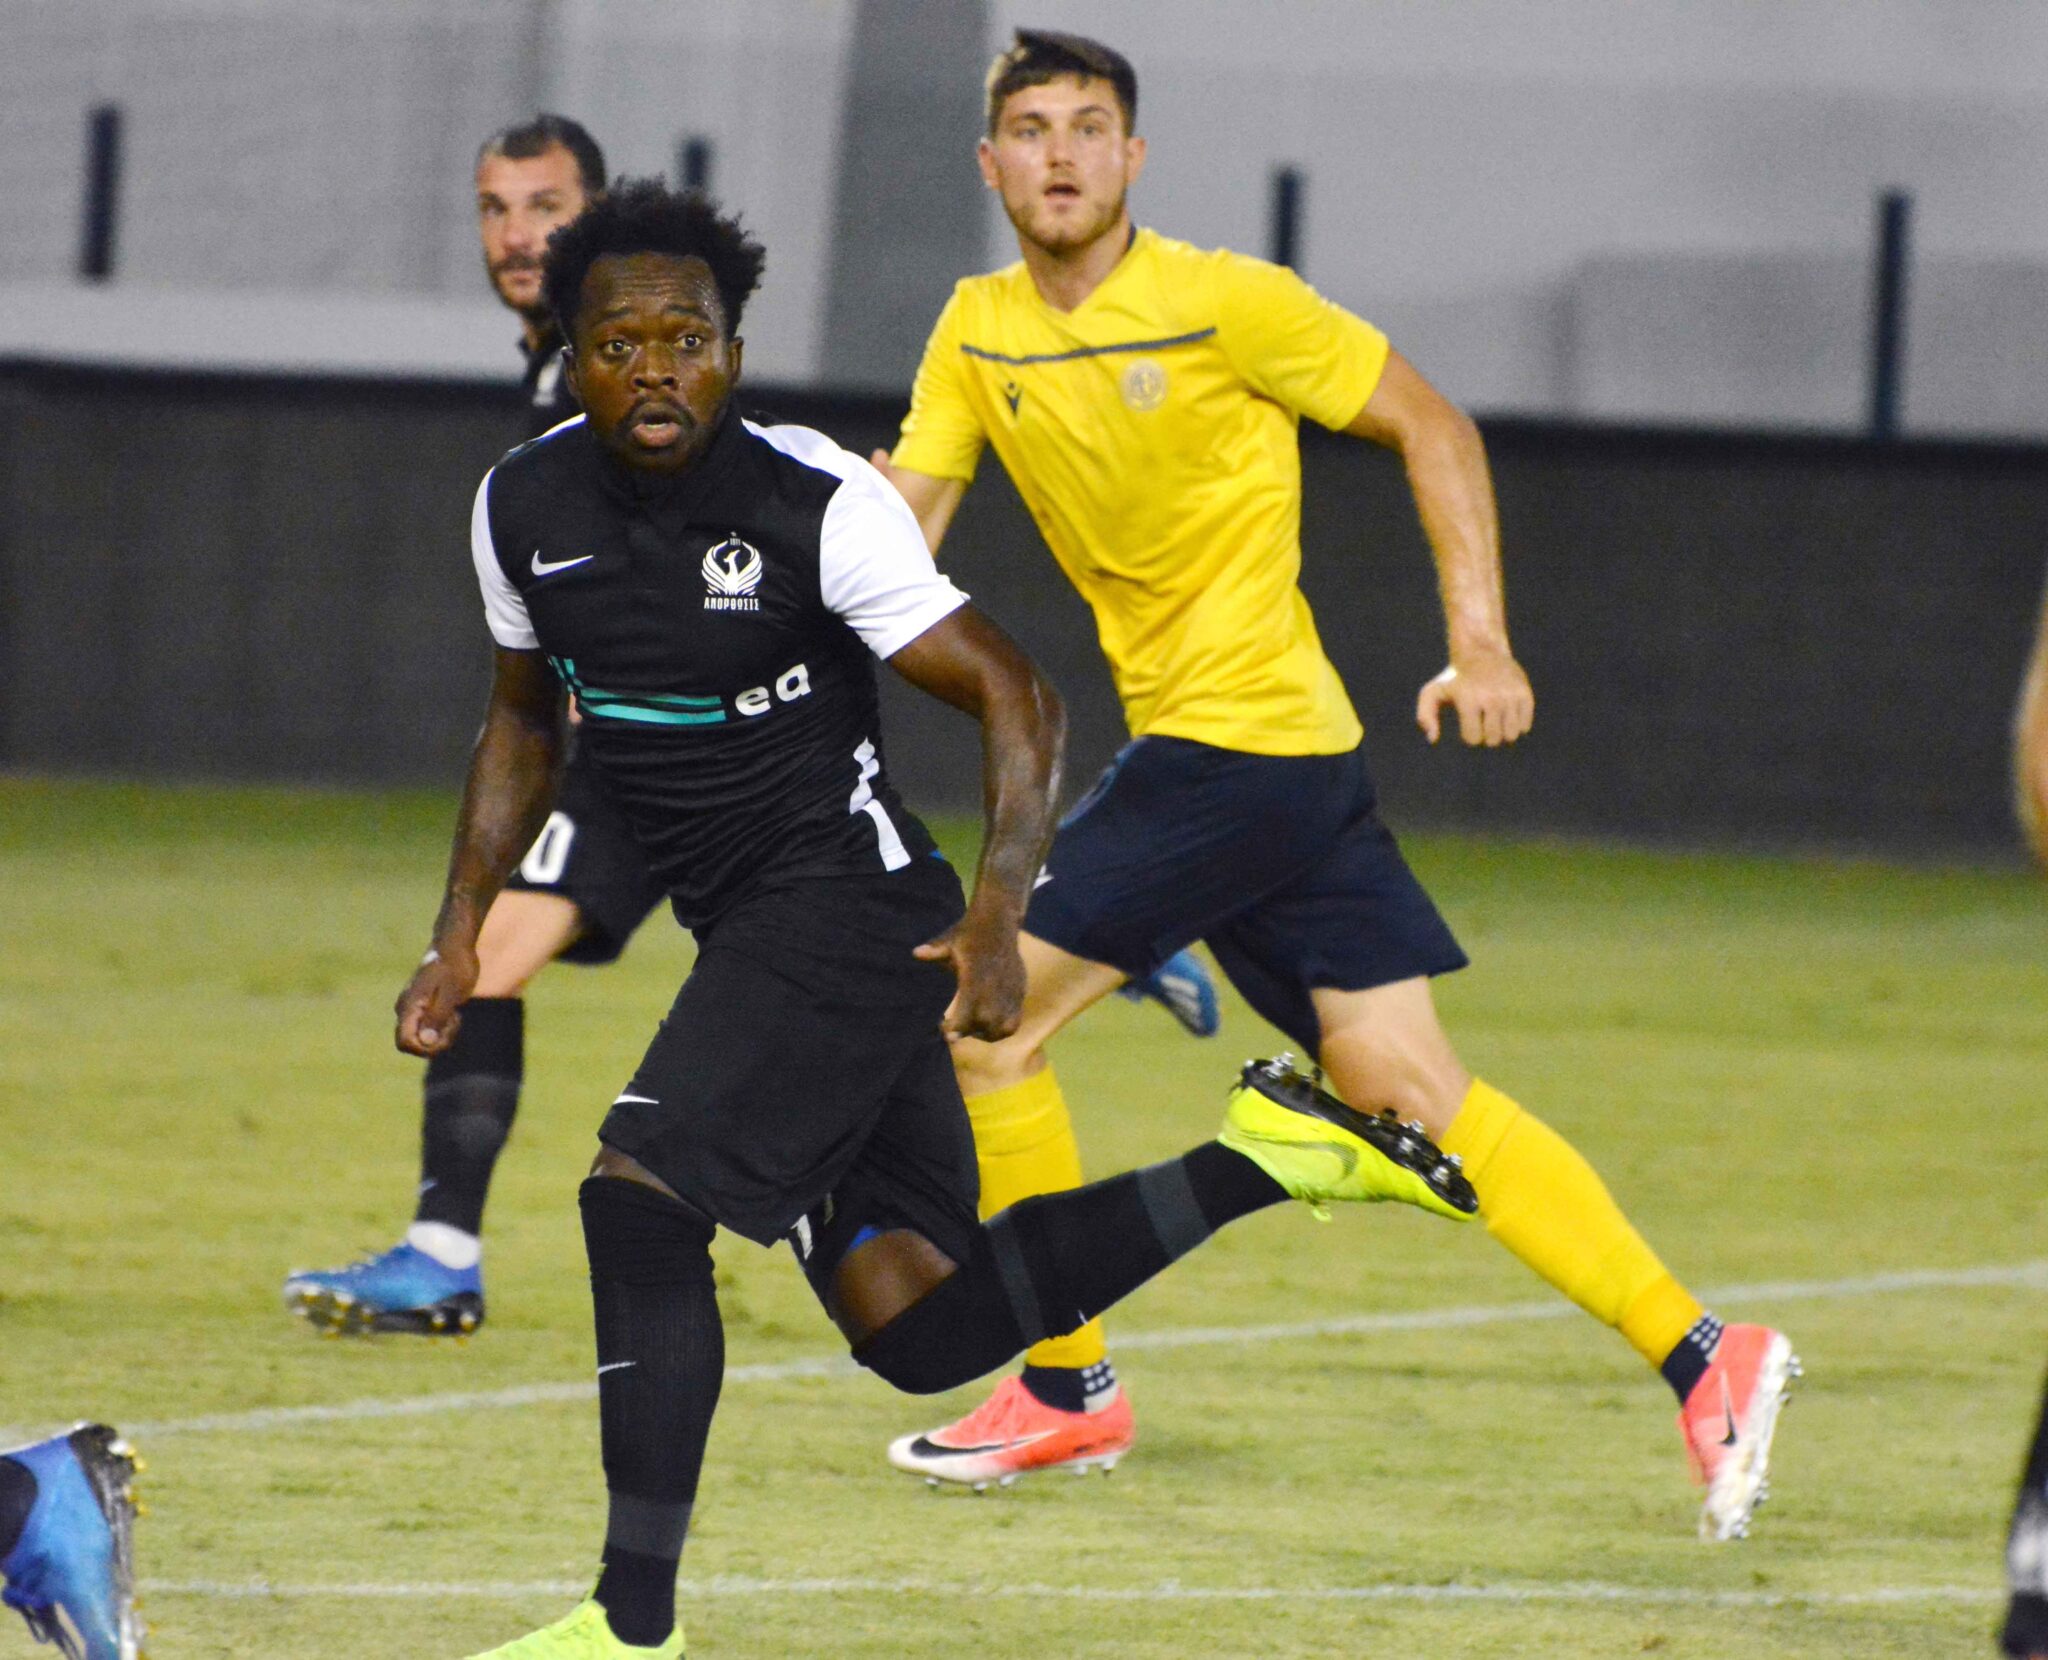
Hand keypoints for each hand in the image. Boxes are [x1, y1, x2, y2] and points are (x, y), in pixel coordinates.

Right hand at [394, 941, 478, 1056]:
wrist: (455, 945)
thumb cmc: (456, 966)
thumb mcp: (451, 992)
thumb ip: (437, 1017)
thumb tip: (425, 1041)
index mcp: (409, 1005)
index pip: (405, 1043)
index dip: (426, 1047)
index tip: (446, 1031)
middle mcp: (405, 1009)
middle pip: (414, 1044)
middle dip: (438, 1041)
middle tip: (455, 1020)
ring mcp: (412, 1009)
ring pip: (422, 1038)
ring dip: (442, 1034)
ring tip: (456, 1014)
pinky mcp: (422, 1008)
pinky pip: (428, 1029)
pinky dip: (443, 1027)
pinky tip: (454, 1012)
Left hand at [913, 900, 1026, 1040]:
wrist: (999, 921)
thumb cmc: (969, 932)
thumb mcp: (949, 940)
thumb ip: (934, 951)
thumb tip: (916, 953)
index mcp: (976, 977)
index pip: (967, 1014)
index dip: (955, 1028)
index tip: (943, 1028)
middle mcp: (996, 988)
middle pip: (985, 1025)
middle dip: (968, 1032)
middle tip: (953, 1027)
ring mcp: (1010, 991)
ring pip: (1002, 1028)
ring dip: (987, 1034)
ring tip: (972, 1029)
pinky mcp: (1020, 991)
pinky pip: (1015, 1020)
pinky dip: (1002, 1029)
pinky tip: (989, 1024)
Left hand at [1416, 646, 1533, 746]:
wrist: (1482, 651)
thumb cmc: (1455, 679)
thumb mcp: (1433, 692)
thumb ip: (1425, 716)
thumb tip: (1433, 739)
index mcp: (1468, 699)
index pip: (1473, 739)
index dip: (1470, 734)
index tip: (1469, 719)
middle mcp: (1490, 697)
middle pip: (1493, 739)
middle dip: (1487, 735)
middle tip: (1484, 719)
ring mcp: (1509, 695)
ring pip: (1511, 735)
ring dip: (1503, 732)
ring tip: (1497, 719)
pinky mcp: (1525, 693)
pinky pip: (1525, 727)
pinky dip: (1518, 725)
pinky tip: (1508, 713)